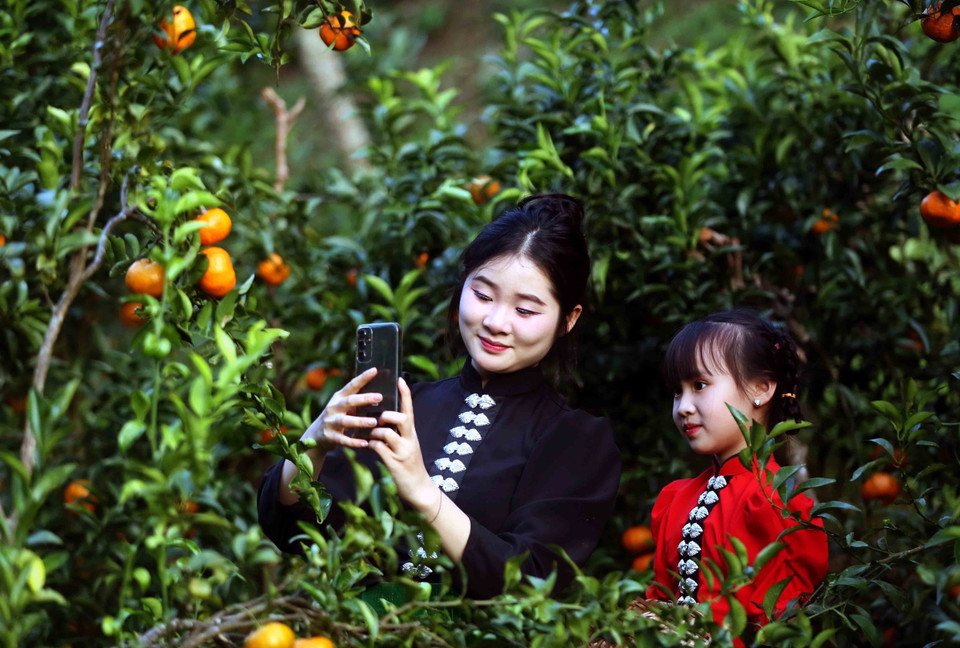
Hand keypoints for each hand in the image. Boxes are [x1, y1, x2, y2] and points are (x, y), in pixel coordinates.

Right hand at [301, 368, 380, 451]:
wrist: (316, 435)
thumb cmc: (337, 417)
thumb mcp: (343, 406)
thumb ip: (356, 400)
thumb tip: (380, 393)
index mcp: (339, 397)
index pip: (352, 385)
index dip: (363, 377)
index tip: (375, 370)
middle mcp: (333, 407)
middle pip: (349, 401)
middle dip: (364, 398)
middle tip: (380, 397)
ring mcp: (330, 422)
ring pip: (346, 421)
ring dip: (360, 421)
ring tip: (374, 422)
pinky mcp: (330, 436)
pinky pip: (343, 439)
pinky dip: (354, 442)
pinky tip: (365, 443)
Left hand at [368, 377, 438, 513]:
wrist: (419, 488)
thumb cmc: (409, 465)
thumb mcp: (407, 445)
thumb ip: (398, 433)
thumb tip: (383, 420)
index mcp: (412, 433)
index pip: (409, 409)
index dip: (405, 394)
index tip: (400, 379)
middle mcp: (409, 440)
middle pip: (401, 418)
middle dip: (386, 416)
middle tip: (379, 420)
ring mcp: (402, 452)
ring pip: (385, 432)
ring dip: (374, 433)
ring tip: (371, 438)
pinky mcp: (394, 463)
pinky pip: (378, 448)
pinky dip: (370, 445)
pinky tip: (369, 447)